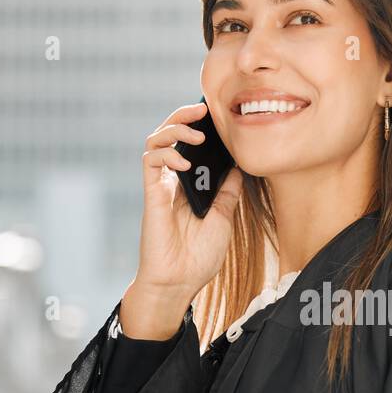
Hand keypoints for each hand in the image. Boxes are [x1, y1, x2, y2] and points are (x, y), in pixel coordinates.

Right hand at [127, 101, 243, 337]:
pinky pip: (151, 162)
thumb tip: (240, 167)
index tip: (219, 118)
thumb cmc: (199, 257)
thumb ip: (228, 192)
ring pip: (156, 141)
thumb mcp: (223, 219)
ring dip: (174, 129)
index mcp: (190, 186)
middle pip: (170, 136)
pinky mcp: (151, 194)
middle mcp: (173, 182)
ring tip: (196, 133)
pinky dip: (167, 153)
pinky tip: (185, 160)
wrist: (179, 284)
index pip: (191, 146)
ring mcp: (160, 186)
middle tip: (202, 109)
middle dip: (183, 117)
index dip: (200, 128)